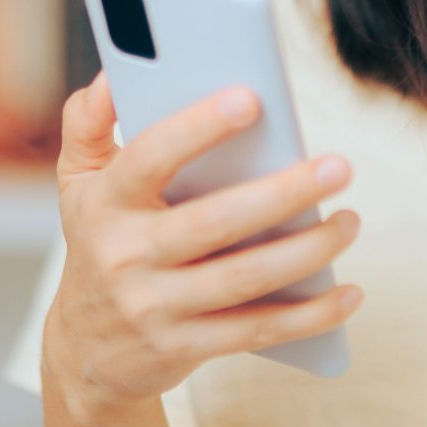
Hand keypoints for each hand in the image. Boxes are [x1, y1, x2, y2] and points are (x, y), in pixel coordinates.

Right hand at [43, 70, 361, 417]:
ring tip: (349, 220)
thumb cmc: (98, 246)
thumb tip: (112, 73)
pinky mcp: (184, 347)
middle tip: (338, 167)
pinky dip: (309, 315)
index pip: (151, 156)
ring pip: (245, 278)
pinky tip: (347, 293)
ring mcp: (155, 306)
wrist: (85, 352)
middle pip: (215, 221)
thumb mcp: (77, 183)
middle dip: (283, 193)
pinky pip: (257, 330)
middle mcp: (126, 255)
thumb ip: (87, 123)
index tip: (252, 98)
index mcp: (105, 202)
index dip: (198, 127)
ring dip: (308, 250)